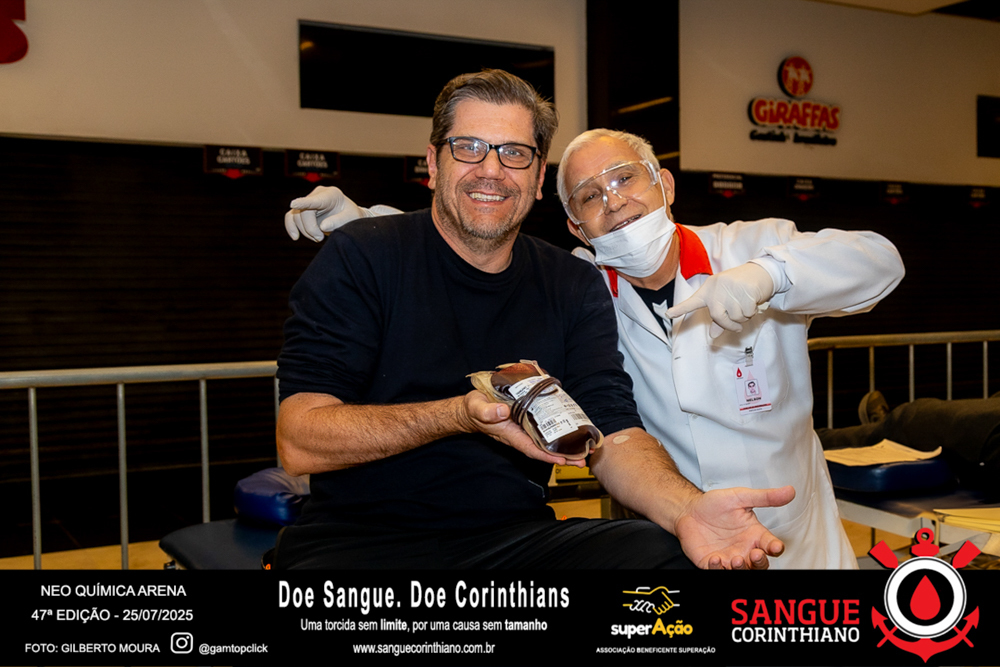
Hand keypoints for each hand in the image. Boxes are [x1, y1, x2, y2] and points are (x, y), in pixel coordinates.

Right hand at [284, 186, 366, 241]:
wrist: (349, 217)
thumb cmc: (352, 216)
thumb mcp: (352, 218)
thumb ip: (339, 221)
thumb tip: (322, 226)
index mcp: (331, 194)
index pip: (316, 199)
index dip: (305, 203)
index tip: (294, 204)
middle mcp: (317, 194)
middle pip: (304, 211)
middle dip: (310, 228)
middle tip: (320, 238)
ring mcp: (308, 201)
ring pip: (296, 216)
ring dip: (305, 231)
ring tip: (318, 238)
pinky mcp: (302, 210)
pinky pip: (290, 217)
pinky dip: (291, 227)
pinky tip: (295, 237)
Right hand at [459, 390, 586, 466]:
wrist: (472, 407)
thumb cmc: (474, 408)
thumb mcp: (477, 407)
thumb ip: (487, 411)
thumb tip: (503, 412)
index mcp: (510, 434)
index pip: (532, 449)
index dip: (547, 456)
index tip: (563, 460)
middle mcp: (521, 433)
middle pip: (545, 448)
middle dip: (565, 455)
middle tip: (584, 459)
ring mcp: (526, 427)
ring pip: (549, 439)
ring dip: (567, 444)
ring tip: (586, 447)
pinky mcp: (529, 418)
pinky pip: (546, 426)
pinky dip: (559, 429)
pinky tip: (572, 428)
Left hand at [666, 262, 773, 337]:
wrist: (760, 272)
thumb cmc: (740, 288)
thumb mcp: (726, 299)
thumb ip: (719, 317)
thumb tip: (713, 335)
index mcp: (709, 290)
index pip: (693, 302)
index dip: (681, 309)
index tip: (669, 314)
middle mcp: (717, 288)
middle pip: (718, 316)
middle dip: (729, 325)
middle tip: (737, 326)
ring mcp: (731, 288)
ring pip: (735, 317)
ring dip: (744, 317)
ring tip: (746, 305)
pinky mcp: (746, 290)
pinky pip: (748, 313)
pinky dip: (752, 312)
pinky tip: (753, 302)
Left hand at [673, 485, 793, 568]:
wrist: (689, 510)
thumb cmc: (715, 505)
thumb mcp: (740, 497)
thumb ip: (765, 497)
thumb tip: (790, 490)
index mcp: (755, 535)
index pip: (771, 545)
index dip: (775, 547)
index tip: (775, 546)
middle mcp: (745, 549)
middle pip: (760, 564)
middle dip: (759, 562)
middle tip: (755, 554)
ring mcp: (729, 558)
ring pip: (741, 571)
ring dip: (740, 569)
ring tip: (735, 559)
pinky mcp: (711, 563)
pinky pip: (717, 572)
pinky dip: (718, 569)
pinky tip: (715, 559)